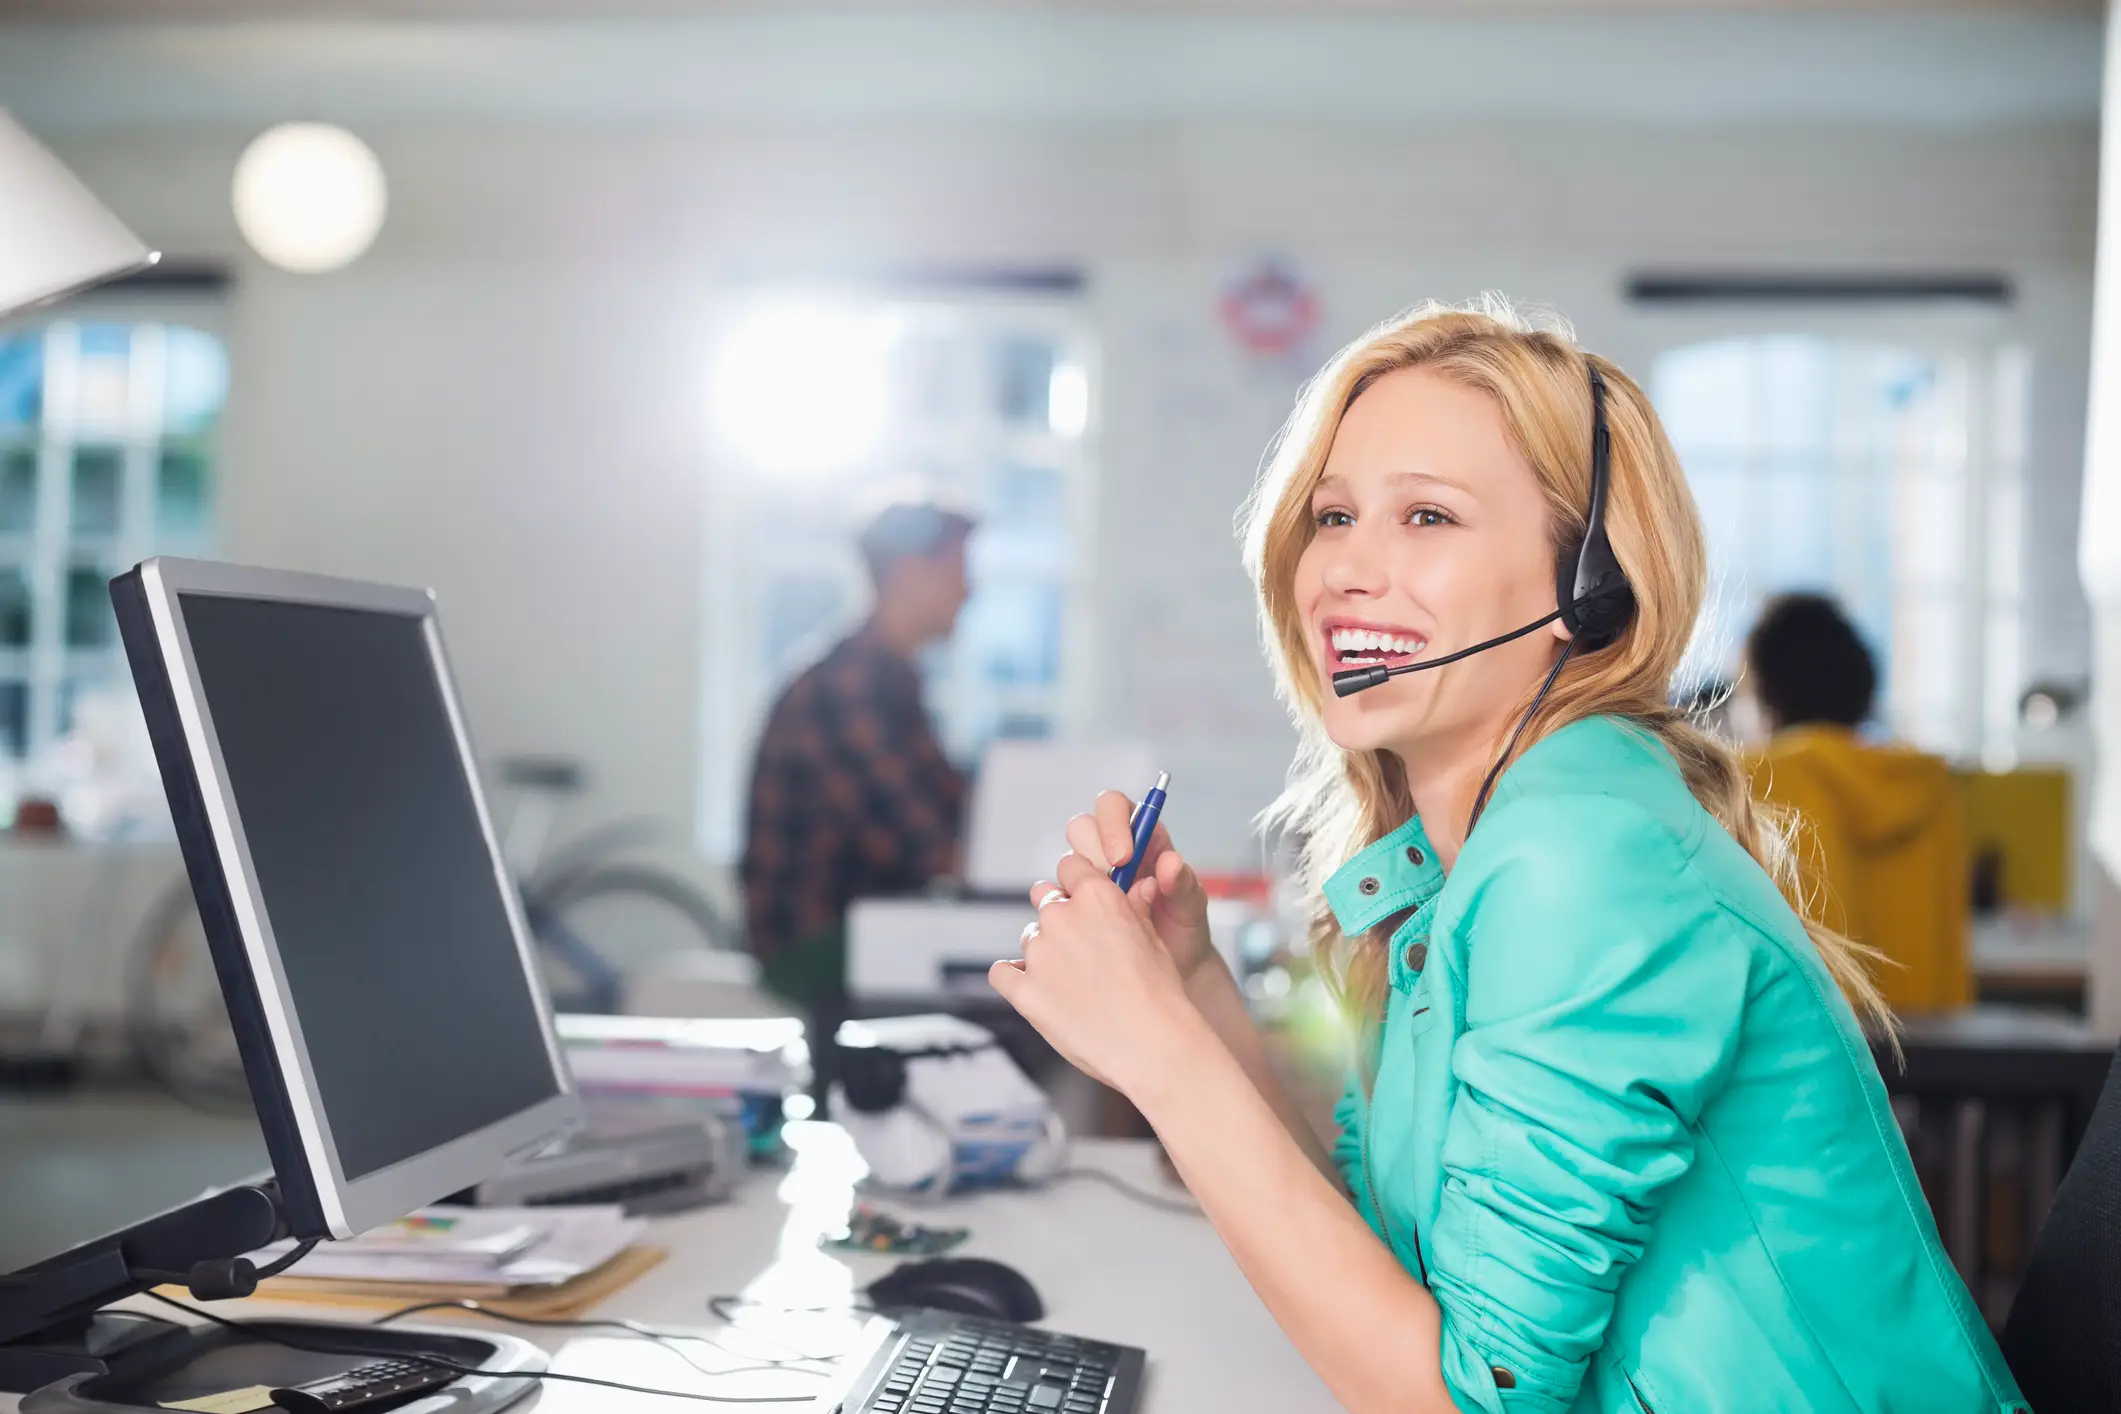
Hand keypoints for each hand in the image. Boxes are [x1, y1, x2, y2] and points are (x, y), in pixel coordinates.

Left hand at [988, 848, 1208, 1098]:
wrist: (1151, 1045)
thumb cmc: (1160, 996)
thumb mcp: (1153, 939)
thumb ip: (1132, 910)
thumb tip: (1133, 889)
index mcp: (1097, 897)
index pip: (1070, 866)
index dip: (1076, 882)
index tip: (1082, 899)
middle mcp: (1062, 916)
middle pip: (1046, 900)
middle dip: (1060, 918)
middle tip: (1081, 949)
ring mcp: (1040, 954)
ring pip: (1030, 938)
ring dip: (1044, 952)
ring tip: (1072, 983)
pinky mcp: (1024, 991)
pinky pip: (1002, 973)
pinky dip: (1014, 978)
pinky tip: (1033, 989)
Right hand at [1047, 791, 1219, 987]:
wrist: (1174, 965)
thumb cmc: (1185, 928)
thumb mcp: (1192, 906)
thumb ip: (1183, 883)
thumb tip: (1169, 863)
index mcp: (1141, 838)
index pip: (1114, 807)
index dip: (1113, 824)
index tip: (1123, 856)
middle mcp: (1111, 853)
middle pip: (1082, 828)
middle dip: (1092, 852)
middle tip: (1111, 884)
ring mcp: (1090, 879)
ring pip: (1066, 861)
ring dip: (1077, 881)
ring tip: (1102, 911)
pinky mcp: (1076, 905)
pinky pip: (1055, 896)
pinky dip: (1062, 907)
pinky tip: (1083, 927)